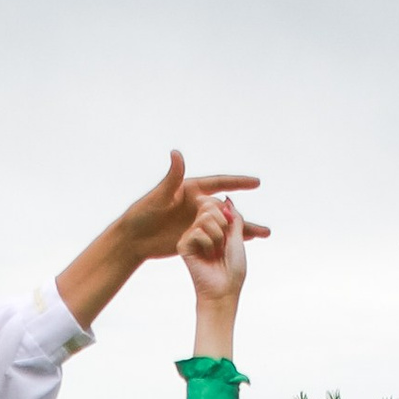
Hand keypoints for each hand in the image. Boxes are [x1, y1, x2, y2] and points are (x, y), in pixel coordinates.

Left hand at [55, 153, 263, 325]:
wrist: (133, 239)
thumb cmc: (141, 214)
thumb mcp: (158, 196)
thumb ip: (172, 177)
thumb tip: (177, 153)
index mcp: (191, 190)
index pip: (219, 183)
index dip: (237, 182)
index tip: (256, 182)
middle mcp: (197, 205)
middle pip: (226, 208)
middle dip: (244, 215)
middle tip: (264, 220)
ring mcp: (197, 222)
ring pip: (224, 225)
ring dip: (243, 230)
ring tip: (264, 235)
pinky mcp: (194, 237)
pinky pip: (216, 238)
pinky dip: (230, 240)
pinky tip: (245, 244)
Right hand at [179, 190, 259, 350]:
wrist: (224, 290)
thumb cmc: (234, 268)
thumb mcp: (238, 237)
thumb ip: (233, 217)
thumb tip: (226, 200)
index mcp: (214, 228)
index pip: (218, 206)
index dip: (227, 216)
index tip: (230, 235)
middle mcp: (200, 230)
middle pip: (211, 206)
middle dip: (223, 224)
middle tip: (222, 245)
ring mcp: (191, 237)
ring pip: (205, 217)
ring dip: (217, 236)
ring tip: (215, 252)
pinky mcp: (183, 245)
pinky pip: (197, 231)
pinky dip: (208, 244)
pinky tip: (206, 258)